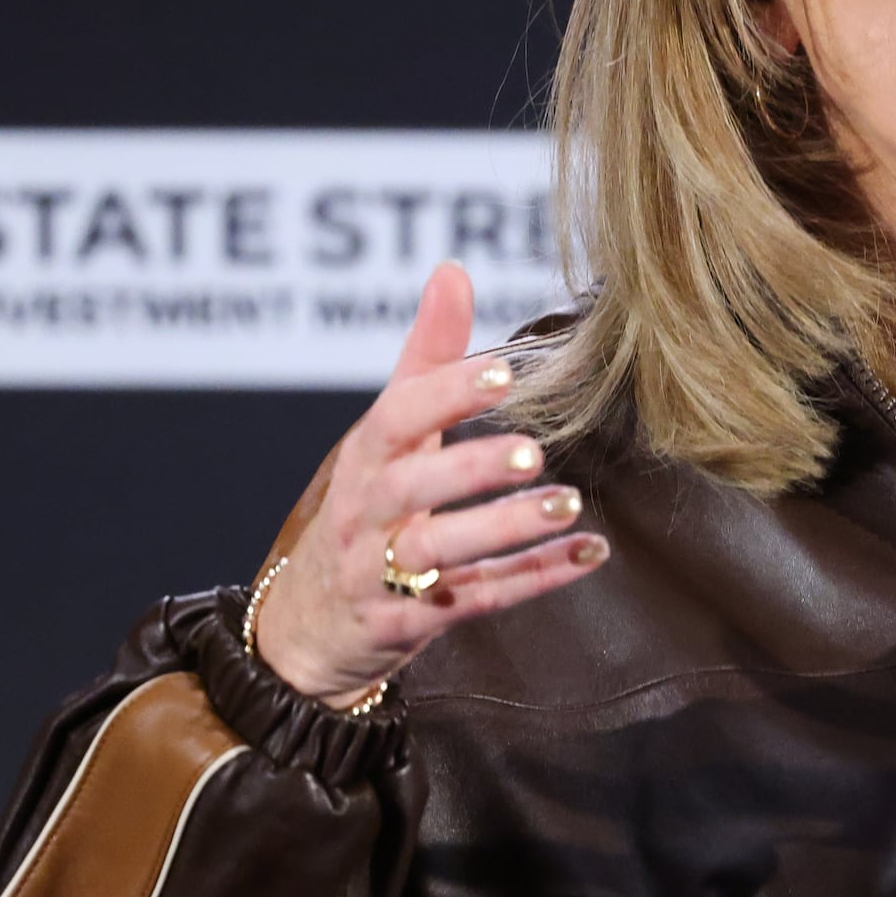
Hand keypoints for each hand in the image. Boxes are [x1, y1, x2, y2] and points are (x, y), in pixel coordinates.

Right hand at [252, 263, 606, 707]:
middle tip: (532, 451)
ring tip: (568, 505)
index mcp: (365, 458)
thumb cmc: (363, 509)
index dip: (446, 394)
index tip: (503, 372)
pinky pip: (475, 602)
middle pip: (410, 490)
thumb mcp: (384, 435)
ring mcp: (381, 575)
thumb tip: (452, 271)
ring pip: (441, 555)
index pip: (396, 417)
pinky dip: (533, 580)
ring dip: (506, 530)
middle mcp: (366, 515)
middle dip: (468, 469)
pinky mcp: (408, 624)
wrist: (306, 626)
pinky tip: (589, 555)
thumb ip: (425, 359)